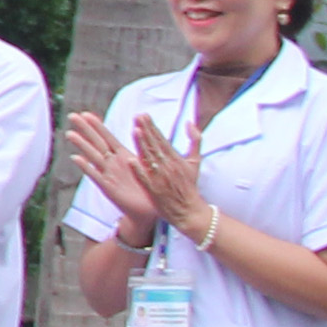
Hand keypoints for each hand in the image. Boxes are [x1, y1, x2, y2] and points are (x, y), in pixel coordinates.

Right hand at [61, 107, 157, 227]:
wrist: (147, 212)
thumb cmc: (150, 190)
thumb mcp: (151, 167)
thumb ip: (148, 151)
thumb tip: (146, 135)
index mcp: (124, 157)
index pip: (108, 137)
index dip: (98, 125)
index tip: (86, 113)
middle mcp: (113, 164)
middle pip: (97, 142)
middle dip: (85, 129)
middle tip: (72, 115)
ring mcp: (108, 175)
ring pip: (93, 156)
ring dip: (82, 145)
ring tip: (70, 133)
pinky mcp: (108, 187)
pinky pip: (95, 175)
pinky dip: (86, 166)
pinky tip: (76, 158)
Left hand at [126, 115, 212, 244]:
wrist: (189, 211)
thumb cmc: (190, 185)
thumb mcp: (195, 162)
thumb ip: (195, 141)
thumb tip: (189, 123)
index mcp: (176, 159)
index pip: (162, 140)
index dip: (152, 127)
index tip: (143, 115)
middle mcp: (168, 167)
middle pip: (154, 146)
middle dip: (146, 130)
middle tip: (137, 116)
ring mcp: (160, 178)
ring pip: (149, 159)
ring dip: (142, 145)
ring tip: (135, 131)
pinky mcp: (154, 190)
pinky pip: (145, 179)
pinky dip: (138, 170)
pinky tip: (130, 160)